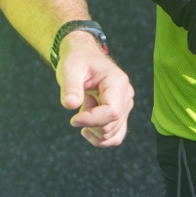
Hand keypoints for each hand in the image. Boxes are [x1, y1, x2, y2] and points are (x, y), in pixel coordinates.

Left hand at [57, 33, 132, 147]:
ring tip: (85, 108)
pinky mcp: (120, 114)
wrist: (83, 57)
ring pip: (113, 134)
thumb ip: (70, 87)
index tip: (73, 120)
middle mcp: (126, 95)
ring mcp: (125, 106)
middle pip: (111, 125)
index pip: (111, 112)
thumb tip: (70, 105)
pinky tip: (87, 129)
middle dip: (90, 123)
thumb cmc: (78, 61)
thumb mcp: (69, 69)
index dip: (91, 120)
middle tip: (81, 102)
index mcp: (117, 82)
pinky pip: (115, 136)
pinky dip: (100, 138)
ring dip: (93, 129)